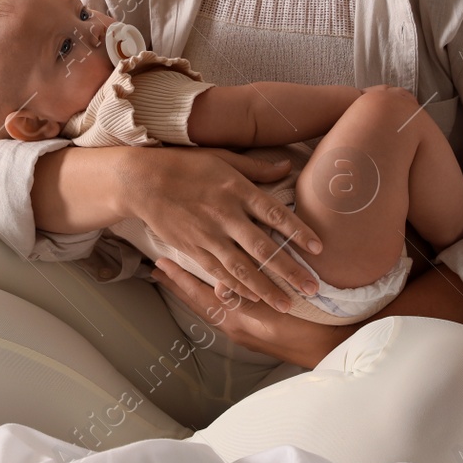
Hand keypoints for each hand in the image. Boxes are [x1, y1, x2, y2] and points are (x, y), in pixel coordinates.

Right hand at [119, 146, 324, 312]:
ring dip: (266, 288)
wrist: (143, 181)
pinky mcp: (193, 249)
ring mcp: (208, 235)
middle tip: (312, 289)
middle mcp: (225, 215)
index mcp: (237, 189)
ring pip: (242, 268)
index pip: (275, 214)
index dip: (298, 232)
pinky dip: (236, 287)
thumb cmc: (185, 164)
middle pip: (263, 248)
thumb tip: (288, 166)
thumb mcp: (223, 157)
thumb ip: (257, 167)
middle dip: (289, 271)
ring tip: (287, 304)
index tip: (319, 248)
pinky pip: (218, 273)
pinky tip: (252, 298)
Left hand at [151, 257, 349, 367]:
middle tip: (158, 268)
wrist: (337, 349)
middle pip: (201, 302)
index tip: (160, 265)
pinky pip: (227, 309)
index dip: (180, 280)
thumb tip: (217, 285)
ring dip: (195, 289)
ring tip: (177, 275)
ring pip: (212, 305)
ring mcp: (247, 330)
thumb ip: (249, 299)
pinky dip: (214, 295)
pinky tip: (214, 286)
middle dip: (180, 285)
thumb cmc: (313, 328)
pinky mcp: (259, 329)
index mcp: (239, 321)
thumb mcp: (280, 314)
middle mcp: (237, 326)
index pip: (200, 297)